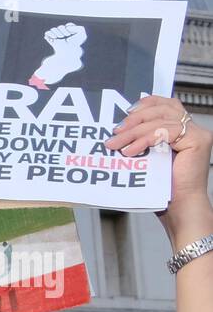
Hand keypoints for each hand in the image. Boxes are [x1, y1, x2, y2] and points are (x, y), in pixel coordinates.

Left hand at [108, 95, 212, 245]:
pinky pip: (166, 131)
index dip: (146, 103)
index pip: (166, 104)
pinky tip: (130, 150)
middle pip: (163, 109)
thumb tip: (117, 131)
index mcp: (182, 130)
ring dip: (134, 131)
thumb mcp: (147, 158)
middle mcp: (192, 128)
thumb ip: (141, 141)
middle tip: (115, 132)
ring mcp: (197, 134)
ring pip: (162, 119)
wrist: (178, 207)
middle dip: (135, 119)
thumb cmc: (162, 188)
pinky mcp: (197, 141)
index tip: (125, 114)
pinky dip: (145, 139)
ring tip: (116, 144)